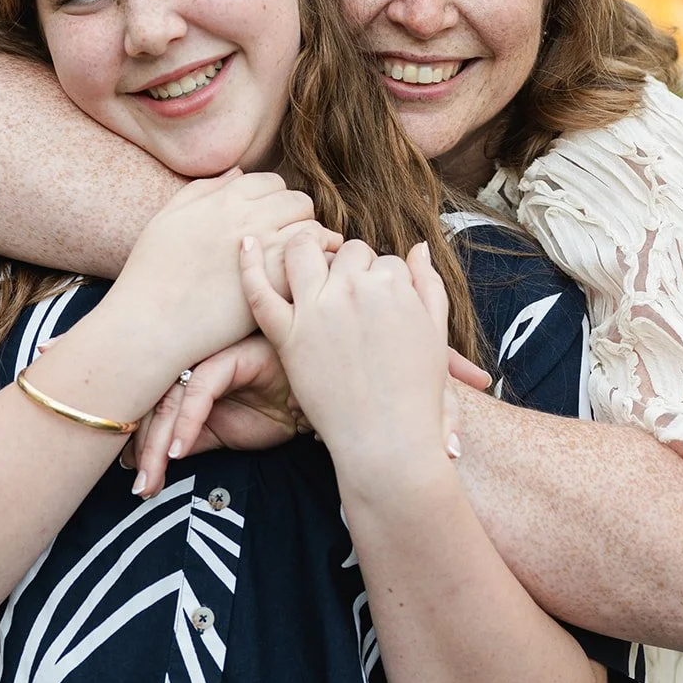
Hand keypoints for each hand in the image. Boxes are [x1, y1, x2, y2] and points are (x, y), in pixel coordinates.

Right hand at [106, 171, 338, 372]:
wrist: (152, 323)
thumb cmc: (151, 274)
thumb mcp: (167, 218)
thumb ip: (202, 190)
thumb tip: (236, 174)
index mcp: (223, 199)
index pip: (271, 183)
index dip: (273, 200)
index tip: (267, 221)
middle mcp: (249, 217)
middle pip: (297, 201)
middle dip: (295, 218)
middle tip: (285, 243)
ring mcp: (266, 248)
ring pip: (311, 228)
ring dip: (308, 241)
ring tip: (296, 263)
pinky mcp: (277, 281)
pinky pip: (314, 260)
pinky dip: (314, 266)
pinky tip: (301, 282)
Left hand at [125, 334, 296, 496]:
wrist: (306, 401)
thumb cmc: (265, 410)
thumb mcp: (216, 434)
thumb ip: (182, 442)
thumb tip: (142, 465)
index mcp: (179, 379)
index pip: (147, 413)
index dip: (137, 446)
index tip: (136, 481)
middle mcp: (186, 364)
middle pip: (152, 408)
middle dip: (145, 452)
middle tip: (141, 488)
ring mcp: (203, 357)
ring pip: (169, 402)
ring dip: (158, 445)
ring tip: (153, 478)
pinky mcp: (225, 357)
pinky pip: (199, 392)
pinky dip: (186, 423)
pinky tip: (178, 452)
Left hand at [240, 234, 453, 467]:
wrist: (388, 439)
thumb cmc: (417, 392)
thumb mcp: (436, 333)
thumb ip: (429, 285)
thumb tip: (418, 247)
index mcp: (393, 284)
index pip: (384, 261)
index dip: (383, 279)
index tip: (381, 303)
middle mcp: (353, 288)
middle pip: (348, 252)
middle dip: (352, 264)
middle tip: (351, 293)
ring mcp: (317, 309)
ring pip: (303, 251)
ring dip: (307, 245)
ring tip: (309, 256)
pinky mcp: (287, 335)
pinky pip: (258, 292)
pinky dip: (248, 263)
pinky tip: (245, 243)